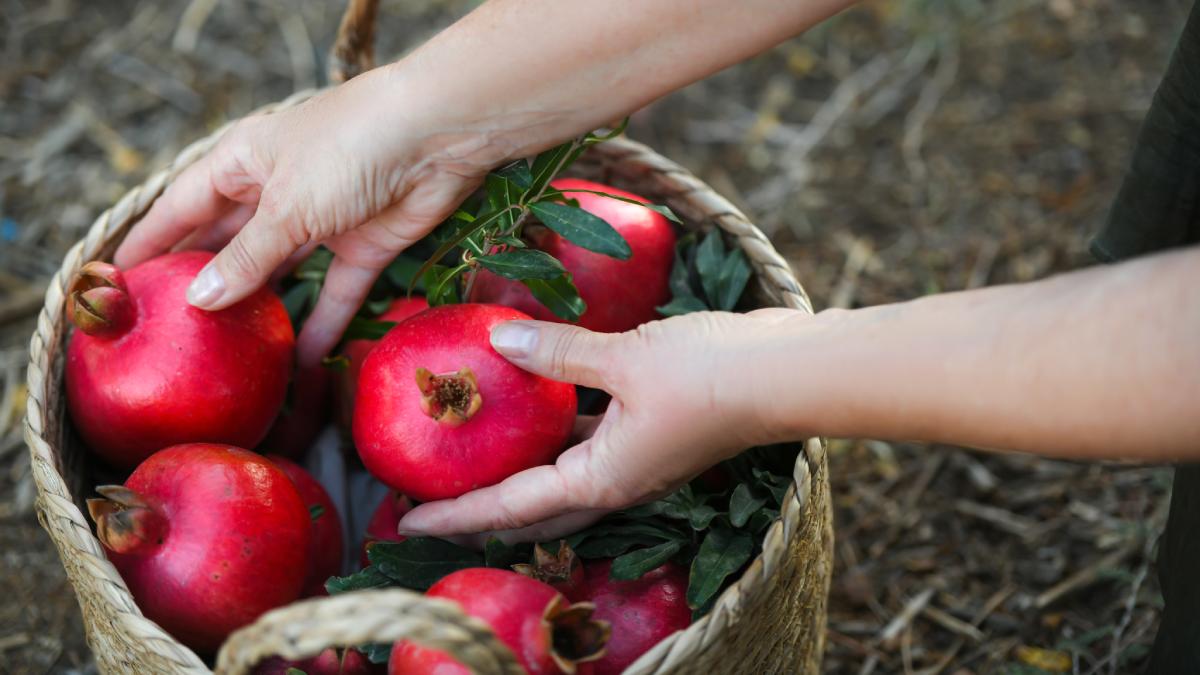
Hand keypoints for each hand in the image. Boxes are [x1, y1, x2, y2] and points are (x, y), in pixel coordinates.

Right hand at [114, 66, 500, 364]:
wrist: (438, 134)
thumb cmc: (350, 148)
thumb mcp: (286, 205)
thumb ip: (246, 256)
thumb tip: (199, 299)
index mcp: (243, 162)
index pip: (182, 206)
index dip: (153, 242)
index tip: (121, 282)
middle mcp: (278, 191)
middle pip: (229, 244)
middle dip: (204, 284)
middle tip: (170, 333)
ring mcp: (322, 220)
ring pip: (281, 274)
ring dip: (259, 310)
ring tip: (226, 355)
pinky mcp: (365, 246)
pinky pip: (335, 294)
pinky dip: (321, 325)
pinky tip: (299, 362)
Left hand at [396, 309, 803, 541]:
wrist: (786, 371)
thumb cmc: (708, 374)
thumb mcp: (624, 358)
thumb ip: (558, 352)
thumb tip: (498, 339)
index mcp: (601, 480)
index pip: (511, 507)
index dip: (456, 514)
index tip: (405, 518)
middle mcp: (615, 481)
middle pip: (531, 506)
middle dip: (480, 507)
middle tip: (430, 495)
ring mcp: (635, 459)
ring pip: (559, 475)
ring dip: (516, 469)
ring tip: (470, 451)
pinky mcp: (650, 432)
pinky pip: (586, 440)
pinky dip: (554, 429)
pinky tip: (535, 399)